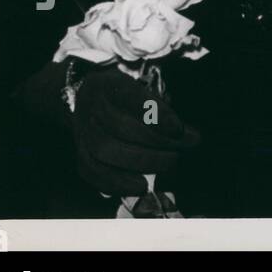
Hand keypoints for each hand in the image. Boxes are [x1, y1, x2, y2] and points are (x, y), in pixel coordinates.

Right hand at [68, 64, 199, 196]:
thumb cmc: (127, 97)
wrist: (88, 99)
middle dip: (154, 143)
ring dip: (139, 163)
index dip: (157, 114)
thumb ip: (164, 111)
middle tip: (178, 155)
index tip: (179, 129)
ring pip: (104, 150)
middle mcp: (93, 105)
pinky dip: (116, 182)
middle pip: (120, 127)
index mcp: (111, 84)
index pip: (133, 97)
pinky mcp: (79, 152)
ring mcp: (82, 130)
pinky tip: (140, 187)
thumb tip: (191, 137)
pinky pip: (91, 171)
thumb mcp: (144, 90)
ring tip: (166, 168)